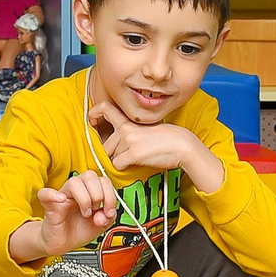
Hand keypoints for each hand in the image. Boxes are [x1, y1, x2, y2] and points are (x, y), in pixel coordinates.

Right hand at [32, 170, 119, 257]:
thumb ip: (109, 218)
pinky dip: (53, 195)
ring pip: (74, 182)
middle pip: (90, 176)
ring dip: (84, 199)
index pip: (103, 181)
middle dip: (98, 195)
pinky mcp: (50, 205)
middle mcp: (77, 190)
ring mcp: (63, 195)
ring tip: (85, 213)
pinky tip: (62, 201)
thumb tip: (104, 213)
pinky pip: (45, 193)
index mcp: (91, 191)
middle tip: (95, 210)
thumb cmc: (80, 230)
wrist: (64, 244)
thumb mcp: (102, 225)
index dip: (110, 196)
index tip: (109, 212)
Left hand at [90, 103, 204, 175]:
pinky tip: (137, 162)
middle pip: (106, 145)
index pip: (103, 108)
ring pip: (111, 156)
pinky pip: (117, 165)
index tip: (93, 121)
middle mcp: (125, 128)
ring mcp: (128, 140)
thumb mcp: (144, 127)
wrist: (182, 145)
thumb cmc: (165, 139)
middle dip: (114, 152)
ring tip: (138, 156)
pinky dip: (125, 167)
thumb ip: (129, 130)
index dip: (94, 114)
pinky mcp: (133, 154)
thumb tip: (115, 141)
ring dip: (121, 160)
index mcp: (128, 119)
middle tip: (130, 153)